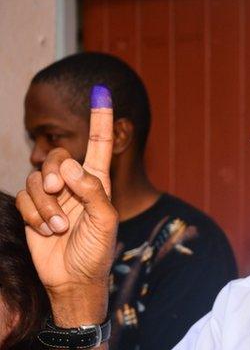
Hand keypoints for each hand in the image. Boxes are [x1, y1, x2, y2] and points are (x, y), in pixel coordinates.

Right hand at [16, 86, 117, 327]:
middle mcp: (74, 183)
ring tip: (59, 227)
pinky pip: (23, 198)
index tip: (102, 91)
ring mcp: (52, 196)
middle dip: (54, 172)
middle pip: (57, 156)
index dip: (100, 118)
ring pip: (36, 179)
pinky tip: (46, 231)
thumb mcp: (105, 221)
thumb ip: (92, 192)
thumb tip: (70, 165)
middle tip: (58, 191)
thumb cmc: (97, 251)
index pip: (98, 144)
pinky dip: (33, 215)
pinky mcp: (33, 209)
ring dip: (46, 205)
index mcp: (97, 182)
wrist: (73, 279)